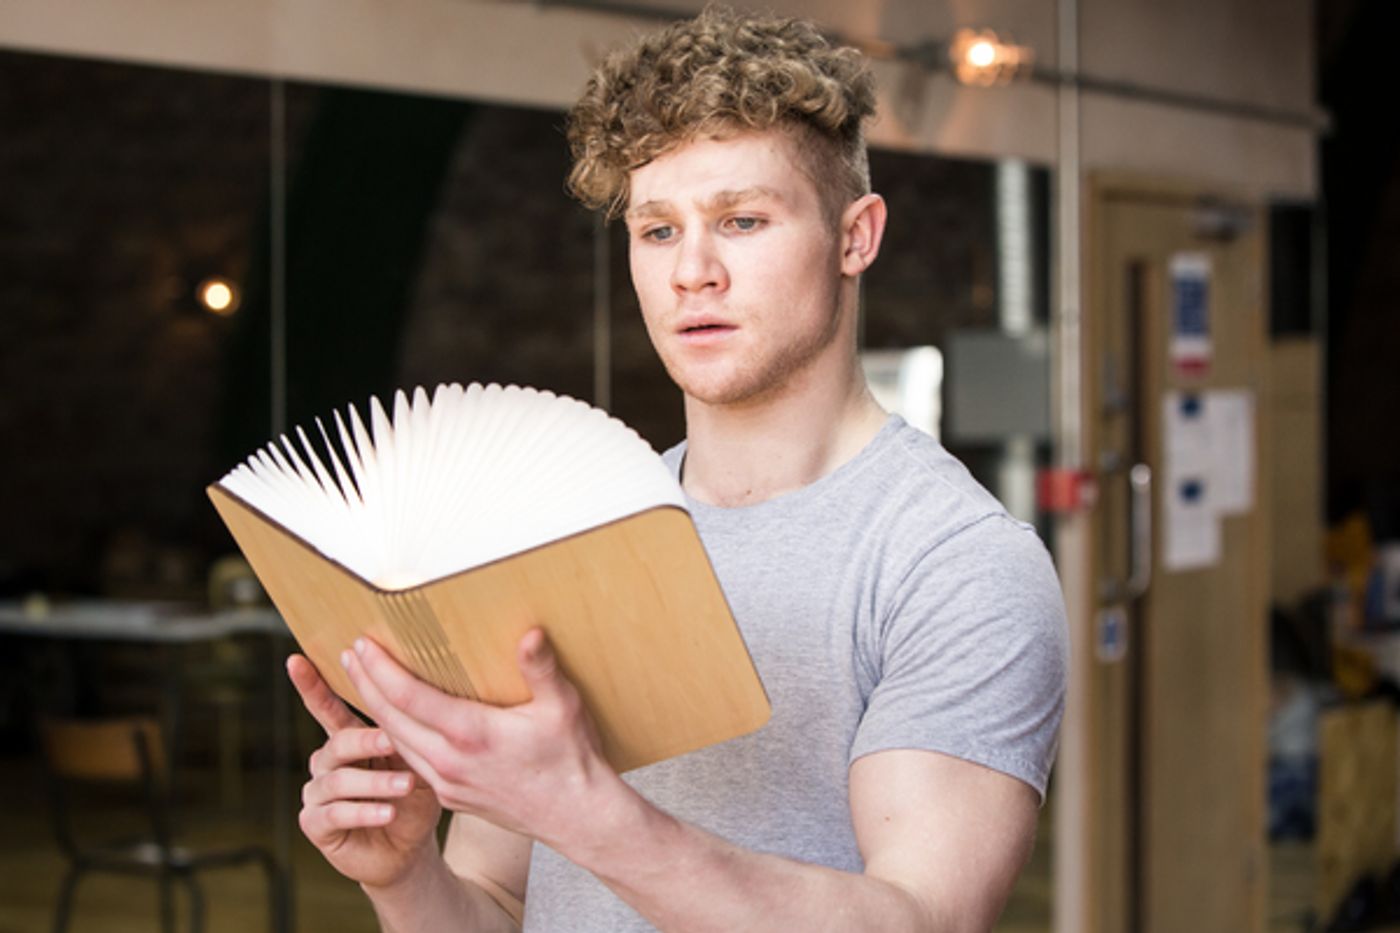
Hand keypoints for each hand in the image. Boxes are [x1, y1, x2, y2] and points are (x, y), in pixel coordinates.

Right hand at [288, 654, 442, 889]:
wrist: (410, 847)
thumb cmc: (415, 796)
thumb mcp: (418, 760)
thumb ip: (410, 731)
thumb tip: (424, 691)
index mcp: (348, 739)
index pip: (327, 707)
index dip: (311, 685)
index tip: (296, 659)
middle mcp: (326, 762)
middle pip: (337, 742)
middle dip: (366, 741)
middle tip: (392, 741)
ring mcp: (317, 793)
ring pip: (338, 780)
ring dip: (375, 782)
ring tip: (405, 786)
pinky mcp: (315, 824)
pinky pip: (334, 813)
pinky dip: (364, 812)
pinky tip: (387, 813)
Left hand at [341, 629, 620, 849]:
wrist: (576, 817)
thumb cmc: (571, 758)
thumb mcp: (563, 707)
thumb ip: (541, 669)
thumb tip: (530, 633)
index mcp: (470, 734)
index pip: (408, 696)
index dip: (380, 668)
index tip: (364, 643)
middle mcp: (449, 761)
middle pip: (389, 718)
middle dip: (365, 683)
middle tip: (350, 653)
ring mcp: (447, 783)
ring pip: (396, 742)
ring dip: (374, 710)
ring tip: (362, 680)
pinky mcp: (450, 797)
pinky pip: (411, 761)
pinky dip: (394, 736)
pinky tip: (394, 722)